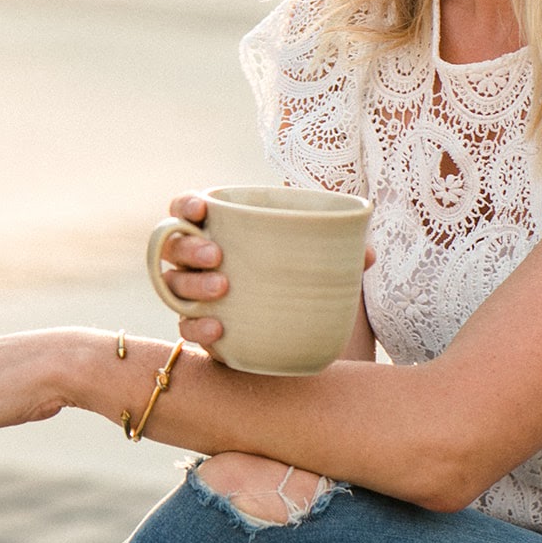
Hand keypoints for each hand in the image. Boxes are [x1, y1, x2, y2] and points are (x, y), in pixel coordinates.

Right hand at [160, 192, 376, 357]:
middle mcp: (200, 262)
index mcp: (223, 232)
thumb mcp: (321, 266)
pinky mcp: (202, 331)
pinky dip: (196, 328)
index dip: (185, 206)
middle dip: (190, 248)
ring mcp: (196, 297)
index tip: (201, 209)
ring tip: (222, 288)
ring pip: (174, 286)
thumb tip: (367, 254)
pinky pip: (186, 329)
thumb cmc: (302, 283)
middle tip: (218, 255)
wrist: (300, 336)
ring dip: (193, 284)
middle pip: (174, 247)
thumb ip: (340, 254)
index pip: (186, 211)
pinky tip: (217, 328)